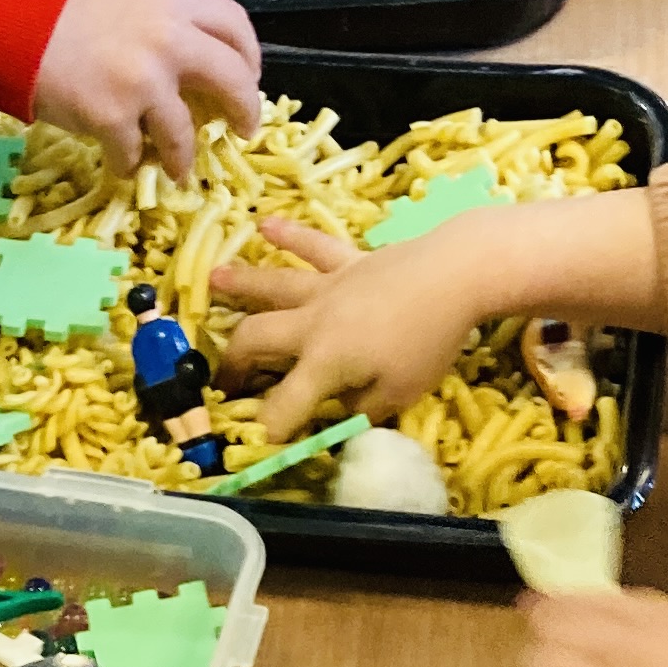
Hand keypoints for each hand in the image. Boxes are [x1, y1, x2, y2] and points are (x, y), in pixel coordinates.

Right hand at [29, 0, 262, 180]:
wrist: (11, 18)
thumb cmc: (64, 3)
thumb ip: (167, 19)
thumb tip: (193, 61)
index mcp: (178, 0)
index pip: (235, 27)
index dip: (249, 57)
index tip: (247, 77)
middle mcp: (172, 39)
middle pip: (232, 80)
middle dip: (244, 110)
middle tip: (242, 129)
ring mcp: (144, 81)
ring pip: (184, 134)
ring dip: (182, 157)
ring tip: (177, 169)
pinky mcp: (112, 117)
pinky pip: (132, 153)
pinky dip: (127, 163)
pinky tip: (121, 163)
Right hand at [211, 186, 665, 444]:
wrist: (456, 274)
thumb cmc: (429, 340)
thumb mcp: (400, 393)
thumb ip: (364, 409)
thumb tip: (342, 413)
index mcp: (324, 362)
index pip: (285, 404)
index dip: (270, 427)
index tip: (260, 442)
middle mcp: (313, 323)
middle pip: (258, 340)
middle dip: (235, 362)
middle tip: (222, 378)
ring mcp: (327, 287)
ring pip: (273, 286)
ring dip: (240, 284)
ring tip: (211, 281)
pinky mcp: (348, 261)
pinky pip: (313, 246)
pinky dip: (289, 235)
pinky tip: (264, 224)